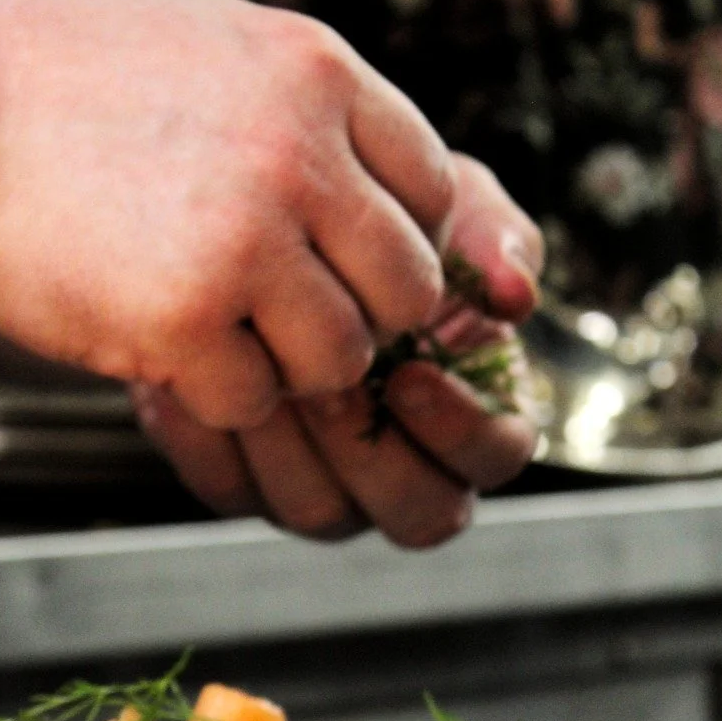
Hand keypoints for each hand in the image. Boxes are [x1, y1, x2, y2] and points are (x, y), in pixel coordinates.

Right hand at [0, 0, 460, 428]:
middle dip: (361, 317)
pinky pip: (252, 400)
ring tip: (228, 338)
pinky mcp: (180, 320)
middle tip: (296, 320)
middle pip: (406, 285)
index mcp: (314, 71)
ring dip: (291, 367)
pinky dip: (217, 395)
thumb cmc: (61, 80)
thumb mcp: (210, 41)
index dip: (403, 241)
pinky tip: (167, 353)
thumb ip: (304, 106)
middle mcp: (295, 152)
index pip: (434, 187)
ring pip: (339, 357)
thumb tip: (381, 188)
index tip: (353, 266)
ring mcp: (241, 239)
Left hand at [131, 154, 540, 548]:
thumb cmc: (371, 217)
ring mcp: (325, 484)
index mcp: (470, 412)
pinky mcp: (244, 482)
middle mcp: (404, 466)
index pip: (494, 455)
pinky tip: (202, 382)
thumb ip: (493, 238)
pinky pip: (234, 490)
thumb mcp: (442, 207)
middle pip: (417, 514)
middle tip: (330, 386)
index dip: (460, 427)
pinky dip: (217, 442)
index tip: (412, 373)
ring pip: (320, 513)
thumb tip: (518, 297)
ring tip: (264, 375)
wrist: (250, 219)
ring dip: (293, 451)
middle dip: (373, 453)